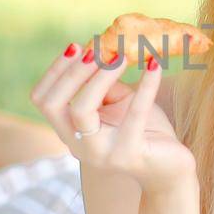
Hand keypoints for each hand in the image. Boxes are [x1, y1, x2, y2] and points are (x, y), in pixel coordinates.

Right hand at [30, 44, 196, 191]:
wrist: (170, 167)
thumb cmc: (143, 130)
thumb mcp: (118, 102)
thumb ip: (104, 81)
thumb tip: (100, 47)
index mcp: (70, 131)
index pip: (43, 100)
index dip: (55, 71)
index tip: (77, 46)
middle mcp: (78, 145)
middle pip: (52, 105)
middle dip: (72, 72)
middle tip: (97, 49)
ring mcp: (101, 153)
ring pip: (82, 110)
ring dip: (100, 76)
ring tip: (123, 55)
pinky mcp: (129, 154)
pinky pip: (135, 114)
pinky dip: (146, 85)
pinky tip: (155, 65)